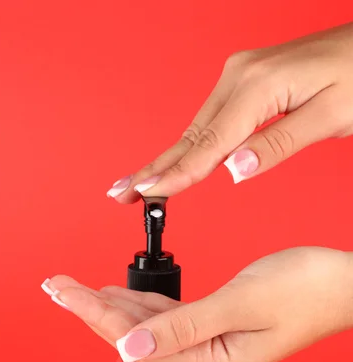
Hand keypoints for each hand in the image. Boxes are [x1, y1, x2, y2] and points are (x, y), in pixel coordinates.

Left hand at [42, 247, 352, 361]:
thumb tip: (128, 347)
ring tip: (77, 289)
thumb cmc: (304, 290)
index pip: (138, 343)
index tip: (63, 293)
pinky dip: (142, 306)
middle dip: (94, 310)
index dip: (96, 316)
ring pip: (149, 329)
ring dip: (114, 307)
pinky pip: (169, 321)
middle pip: (136, 338)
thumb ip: (183, 327)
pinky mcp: (216, 331)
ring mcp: (211, 348)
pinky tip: (119, 296)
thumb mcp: (240, 303)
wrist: (342, 285)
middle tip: (57, 286)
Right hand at [106, 23, 352, 201]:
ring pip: (195, 129)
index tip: (148, 194)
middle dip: (154, 168)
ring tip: (137, 184)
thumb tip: (233, 170)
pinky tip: (174, 158)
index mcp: (257, 86)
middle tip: (120, 193)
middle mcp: (239, 77)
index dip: (177, 174)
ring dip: (166, 159)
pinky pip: (209, 120)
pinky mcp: (245, 82)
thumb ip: (279, 143)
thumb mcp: (331, 115)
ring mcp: (239, 77)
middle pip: (190, 136)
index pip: (209, 143)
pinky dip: (189, 144)